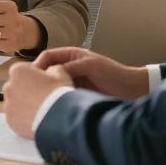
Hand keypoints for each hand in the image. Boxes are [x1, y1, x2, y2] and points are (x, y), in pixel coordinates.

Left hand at [3, 61, 72, 138]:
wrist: (58, 119)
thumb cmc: (58, 94)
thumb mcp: (60, 73)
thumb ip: (52, 69)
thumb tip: (52, 71)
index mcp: (18, 70)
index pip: (24, 70)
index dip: (36, 76)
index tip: (45, 83)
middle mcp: (8, 86)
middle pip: (17, 87)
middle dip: (27, 91)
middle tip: (42, 98)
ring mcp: (8, 105)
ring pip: (15, 103)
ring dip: (24, 105)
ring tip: (41, 111)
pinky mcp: (10, 121)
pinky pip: (16, 118)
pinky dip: (23, 119)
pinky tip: (37, 121)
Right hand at [34, 47, 149, 98]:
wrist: (134, 91)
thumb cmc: (115, 74)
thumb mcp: (91, 65)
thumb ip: (71, 67)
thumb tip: (49, 73)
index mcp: (72, 56)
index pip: (47, 57)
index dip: (38, 65)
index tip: (31, 77)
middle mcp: (70, 68)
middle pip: (48, 71)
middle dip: (39, 80)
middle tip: (32, 92)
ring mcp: (74, 82)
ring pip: (54, 85)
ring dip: (48, 91)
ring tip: (41, 101)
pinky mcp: (77, 96)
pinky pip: (62, 97)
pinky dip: (56, 101)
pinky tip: (54, 108)